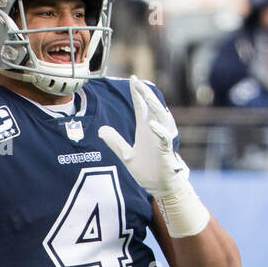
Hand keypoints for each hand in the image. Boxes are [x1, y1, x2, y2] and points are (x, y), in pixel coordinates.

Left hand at [99, 75, 187, 193]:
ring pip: (161, 117)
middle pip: (151, 107)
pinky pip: (164, 138)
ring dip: (153, 106)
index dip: (137, 93)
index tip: (132, 79)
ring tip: (145, 95)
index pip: (142, 107)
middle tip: (137, 81)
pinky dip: (159, 131)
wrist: (159, 187)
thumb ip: (115, 142)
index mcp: (145, 129)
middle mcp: (155, 130)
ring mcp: (162, 139)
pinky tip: (151, 124)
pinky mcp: (166, 150)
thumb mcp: (126, 155)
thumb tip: (101, 130)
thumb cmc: (147, 170)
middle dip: (145, 94)